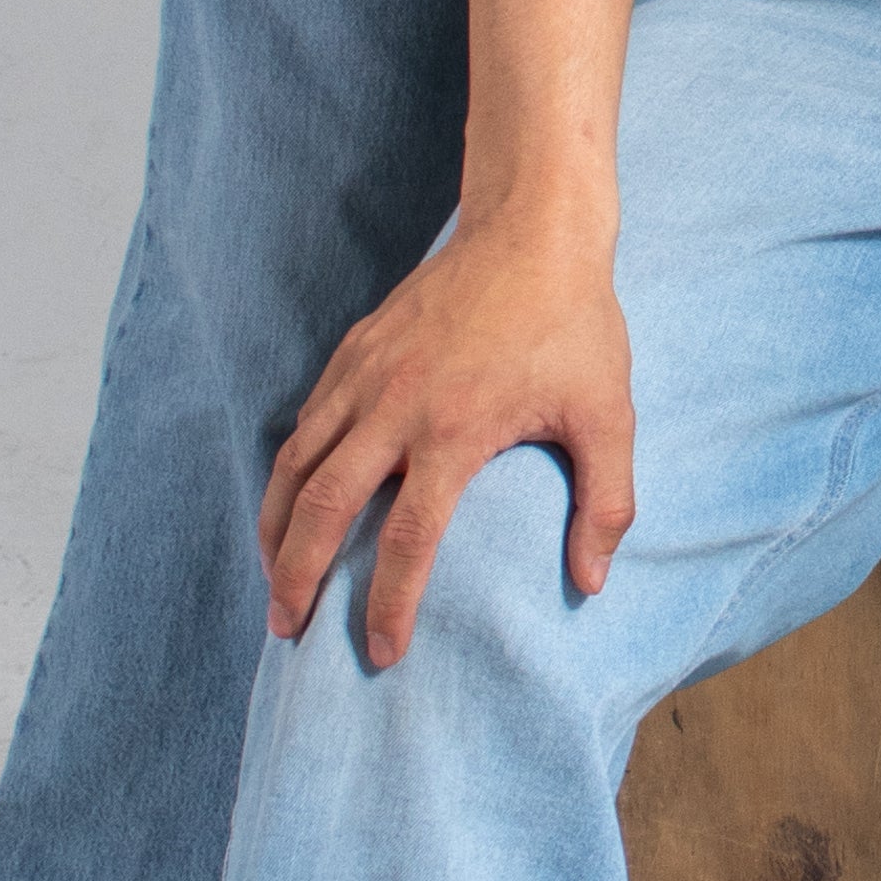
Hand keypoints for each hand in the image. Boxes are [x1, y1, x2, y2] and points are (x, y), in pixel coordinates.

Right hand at [260, 219, 635, 663]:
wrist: (532, 227)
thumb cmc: (574, 323)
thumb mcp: (608, 415)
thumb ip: (605, 504)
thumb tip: (591, 583)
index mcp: (455, 429)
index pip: (408, 540)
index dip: (390, 603)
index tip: (382, 653)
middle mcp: (395, 405)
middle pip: (324, 508)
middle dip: (297, 577)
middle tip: (287, 630)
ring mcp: (366, 374)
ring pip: (297, 465)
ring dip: (276, 529)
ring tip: (273, 581)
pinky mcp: (354, 350)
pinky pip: (303, 423)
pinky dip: (287, 473)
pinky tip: (289, 506)